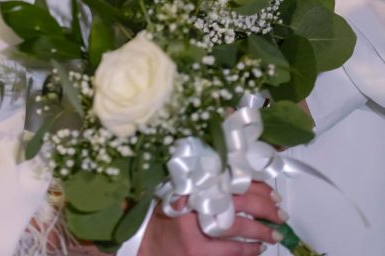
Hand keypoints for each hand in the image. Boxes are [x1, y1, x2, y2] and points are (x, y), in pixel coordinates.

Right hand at [139, 182, 285, 255]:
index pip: (231, 181)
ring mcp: (199, 235)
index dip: (256, 187)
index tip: (273, 194)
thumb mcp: (181, 193)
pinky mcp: (201, 255)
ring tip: (275, 234)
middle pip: (240, 205)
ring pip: (240, 231)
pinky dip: (249, 250)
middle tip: (281, 214)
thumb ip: (205, 185)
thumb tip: (242, 180)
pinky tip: (258, 248)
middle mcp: (196, 208)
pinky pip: (232, 252)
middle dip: (265, 210)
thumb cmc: (167, 216)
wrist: (147, 244)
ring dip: (262, 232)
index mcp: (194, 186)